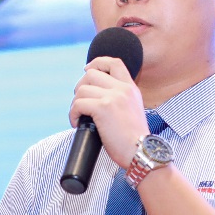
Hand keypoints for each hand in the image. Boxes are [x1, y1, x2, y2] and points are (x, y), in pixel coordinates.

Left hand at [69, 55, 147, 169]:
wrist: (142, 152)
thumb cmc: (134, 139)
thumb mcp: (132, 110)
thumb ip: (119, 99)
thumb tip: (94, 95)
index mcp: (131, 88)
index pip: (114, 62)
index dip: (97, 62)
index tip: (86, 69)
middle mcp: (123, 89)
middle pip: (91, 74)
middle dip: (80, 87)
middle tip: (80, 104)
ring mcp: (113, 97)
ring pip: (81, 90)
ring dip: (75, 104)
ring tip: (79, 117)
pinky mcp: (103, 108)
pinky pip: (78, 104)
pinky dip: (73, 114)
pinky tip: (76, 123)